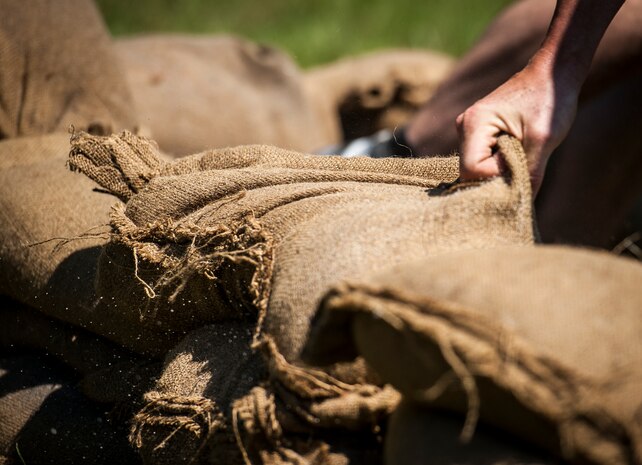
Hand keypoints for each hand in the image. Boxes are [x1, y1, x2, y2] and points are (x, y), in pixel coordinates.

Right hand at [456, 60, 578, 194]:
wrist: (554, 73)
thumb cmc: (550, 100)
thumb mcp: (544, 140)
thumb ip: (529, 174)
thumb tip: (521, 206)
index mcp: (473, 124)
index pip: (472, 171)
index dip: (497, 176)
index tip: (523, 165)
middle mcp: (464, 127)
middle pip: (471, 172)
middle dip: (499, 175)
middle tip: (527, 163)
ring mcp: (470, 131)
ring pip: (478, 168)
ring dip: (502, 169)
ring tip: (526, 152)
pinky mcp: (480, 134)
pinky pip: (485, 160)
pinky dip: (503, 163)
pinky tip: (521, 150)